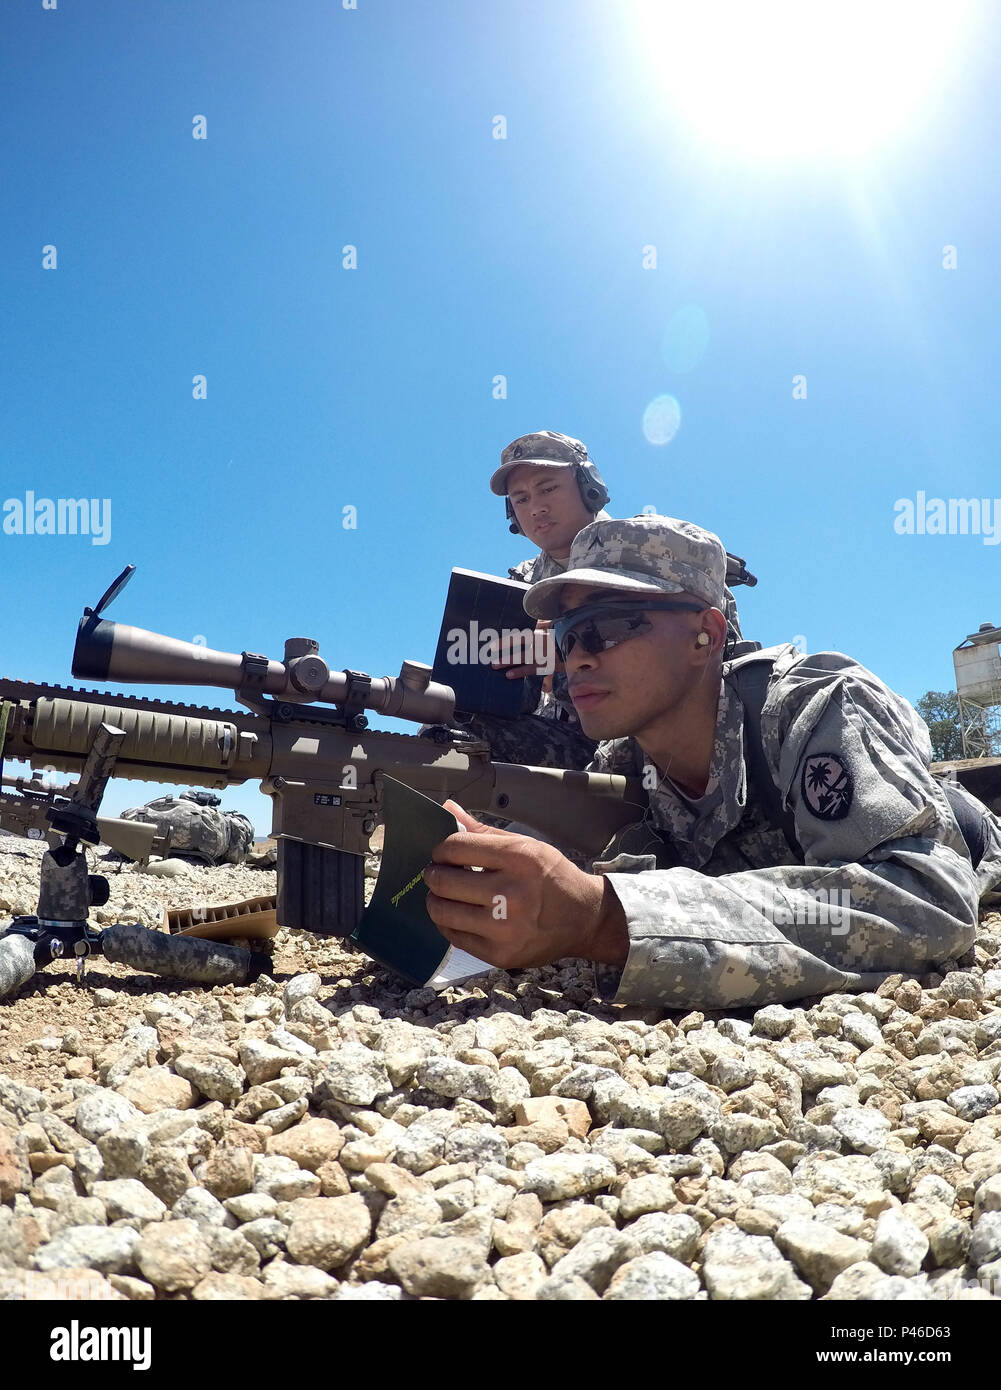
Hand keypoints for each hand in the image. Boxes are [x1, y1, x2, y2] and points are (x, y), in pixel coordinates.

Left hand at [422, 802, 627, 970]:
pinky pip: (454, 936)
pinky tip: (456, 914)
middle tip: (436, 873)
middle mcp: (512, 893)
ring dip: (435, 900)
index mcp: (519, 858)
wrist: (585, 919)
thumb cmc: (552, 877)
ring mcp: (505, 927)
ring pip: (442, 911)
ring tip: (443, 894)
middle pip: (444, 881)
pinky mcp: (500, 954)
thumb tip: (448, 809)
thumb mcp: (526, 845)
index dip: (441, 850)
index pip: (456, 848)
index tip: (443, 854)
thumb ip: (483, 831)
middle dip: (433, 874)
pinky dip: (447, 923)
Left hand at [490, 620, 561, 680]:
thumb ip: (540, 623)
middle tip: (490, 656)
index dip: (505, 640)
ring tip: (495, 665)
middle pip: (518, 645)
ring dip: (508, 661)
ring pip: (522, 657)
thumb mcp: (553, 625)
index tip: (493, 645)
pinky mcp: (548, 665)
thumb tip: (531, 621)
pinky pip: (531, 669)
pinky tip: (509, 675)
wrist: (578, 645)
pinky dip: (520, 672)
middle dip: (503, 649)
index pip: (519, 635)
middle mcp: (540, 642)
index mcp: (539, 632)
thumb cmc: (562, 634)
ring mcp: (543, 654)